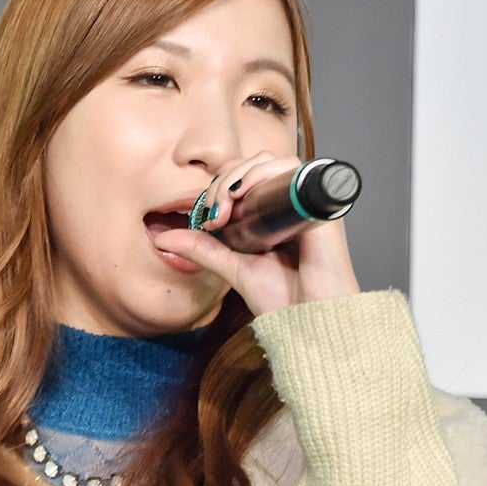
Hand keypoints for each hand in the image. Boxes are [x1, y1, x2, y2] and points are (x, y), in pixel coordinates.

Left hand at [150, 151, 361, 315]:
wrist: (310, 323)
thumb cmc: (283, 301)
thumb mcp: (233, 268)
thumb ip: (204, 249)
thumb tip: (165, 238)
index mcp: (275, 214)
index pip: (246, 177)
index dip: (220, 185)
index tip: (206, 216)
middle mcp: (292, 204)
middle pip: (257, 164)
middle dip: (225, 180)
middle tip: (214, 211)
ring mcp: (308, 202)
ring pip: (274, 161)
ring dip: (242, 175)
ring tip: (226, 205)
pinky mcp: (321, 205)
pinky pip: (295, 170)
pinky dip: (266, 173)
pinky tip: (246, 193)